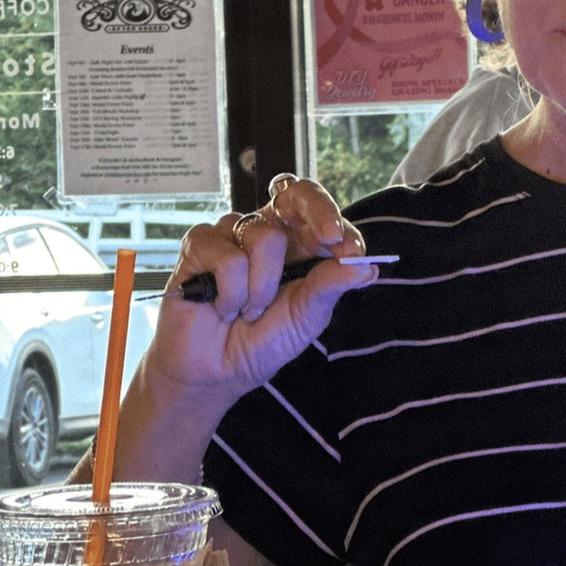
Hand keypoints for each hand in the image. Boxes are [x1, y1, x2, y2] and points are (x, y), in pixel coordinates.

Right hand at [145, 173, 377, 416]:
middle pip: (294, 193)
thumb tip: (367, 267)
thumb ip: (331, 287)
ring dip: (262, 288)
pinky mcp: (199, 245)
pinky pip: (228, 258)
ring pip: (264, 237)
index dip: (339, 224)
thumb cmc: (261, 342)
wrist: (214, 372)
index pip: (322, 214)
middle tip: (330, 239)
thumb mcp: (306, 317)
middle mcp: (267, 231)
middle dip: (318, 212)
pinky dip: (231, 293)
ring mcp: (232, 235)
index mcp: (299, 243)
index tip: (352, 251)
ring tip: (248, 310)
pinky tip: (222, 307)